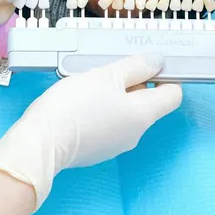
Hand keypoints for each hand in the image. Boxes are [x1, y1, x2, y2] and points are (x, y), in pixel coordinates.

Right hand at [0, 54, 181, 209]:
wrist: (42, 142)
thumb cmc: (75, 105)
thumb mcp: (106, 75)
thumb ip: (136, 67)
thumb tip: (159, 63)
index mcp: (144, 115)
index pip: (173, 95)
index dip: (164, 77)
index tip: (146, 66)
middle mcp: (136, 134)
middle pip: (146, 104)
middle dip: (132, 85)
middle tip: (107, 72)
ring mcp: (116, 145)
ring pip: (125, 114)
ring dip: (113, 98)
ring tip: (87, 87)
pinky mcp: (96, 151)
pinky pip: (107, 126)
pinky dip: (99, 113)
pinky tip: (78, 106)